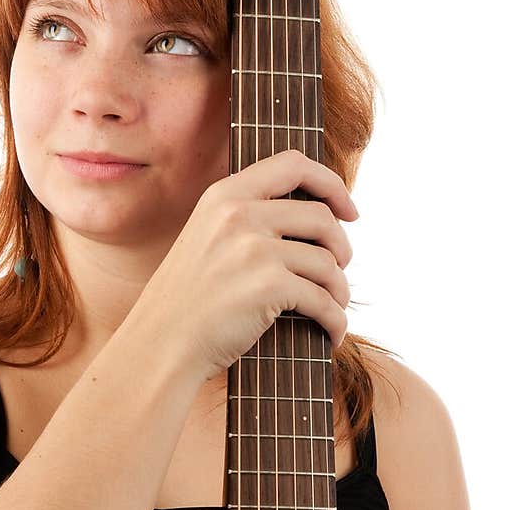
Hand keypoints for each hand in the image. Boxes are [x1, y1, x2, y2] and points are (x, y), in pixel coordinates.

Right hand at [139, 148, 357, 383]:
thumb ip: (247, 218)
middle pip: (322, 217)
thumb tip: (319, 218)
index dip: (331, 184)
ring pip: (328, 262)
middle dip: (341, 247)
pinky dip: (336, 320)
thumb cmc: (187, 302)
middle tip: (339, 270)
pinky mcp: (269, 286)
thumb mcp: (206, 238)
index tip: (349, 211)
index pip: (294, 164)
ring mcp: (254, 249)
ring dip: (340, 289)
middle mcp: (239, 214)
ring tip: (334, 306)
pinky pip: (325, 299)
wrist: (160, 345)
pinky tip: (332, 334)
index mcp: (224, 195)